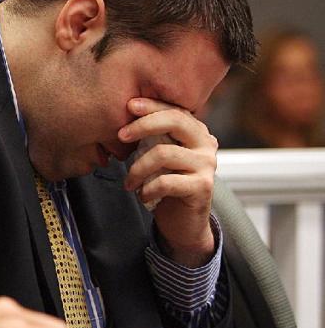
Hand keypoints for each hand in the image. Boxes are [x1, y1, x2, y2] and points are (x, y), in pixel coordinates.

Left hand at [118, 98, 216, 266]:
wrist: (184, 222)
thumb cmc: (167, 183)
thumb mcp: (158, 155)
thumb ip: (152, 136)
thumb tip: (125, 116)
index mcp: (196, 131)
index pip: (174, 109)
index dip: (151, 105)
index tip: (129, 105)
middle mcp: (206, 144)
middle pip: (174, 121)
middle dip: (143, 125)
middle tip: (120, 136)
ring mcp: (207, 165)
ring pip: (163, 153)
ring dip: (137, 168)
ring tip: (129, 182)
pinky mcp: (203, 186)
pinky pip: (166, 181)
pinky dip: (147, 188)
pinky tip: (142, 194)